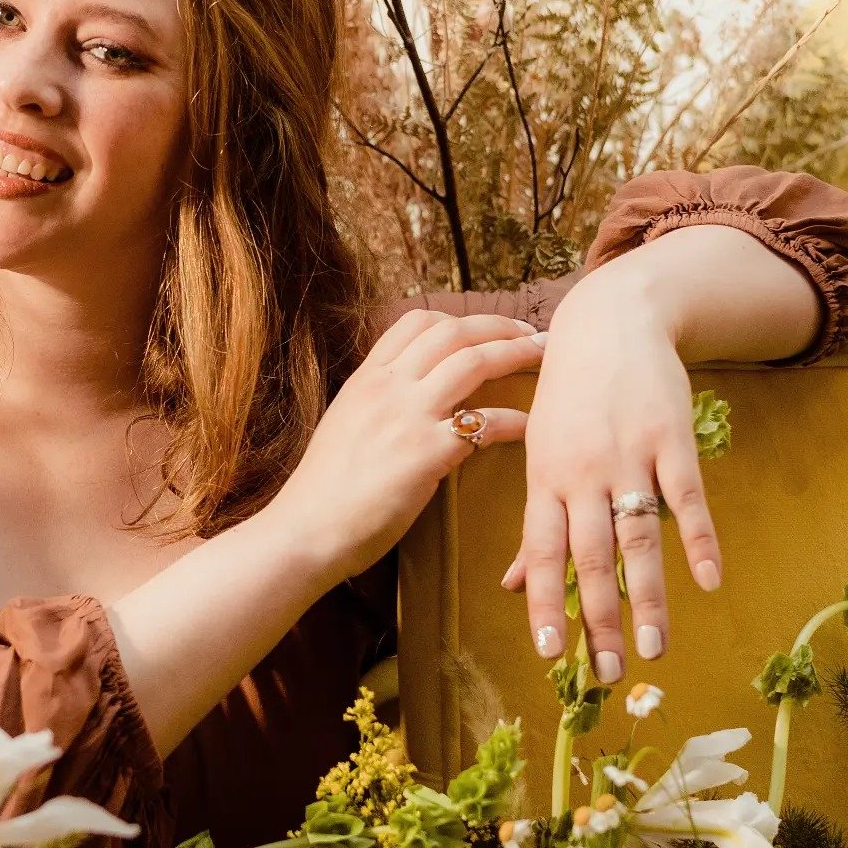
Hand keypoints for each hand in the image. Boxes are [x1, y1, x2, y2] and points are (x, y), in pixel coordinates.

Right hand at [270, 310, 545, 587]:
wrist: (306, 529)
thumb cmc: (323, 490)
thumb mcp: (343, 425)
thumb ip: (375, 405)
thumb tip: (404, 400)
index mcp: (365, 379)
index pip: (415, 323)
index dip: (459, 318)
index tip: (487, 328)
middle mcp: (387, 387)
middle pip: (453, 332)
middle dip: (499, 327)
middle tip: (532, 335)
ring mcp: (407, 416)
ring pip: (473, 362)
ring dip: (515, 355)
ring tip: (542, 360)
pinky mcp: (427, 454)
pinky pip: (485, 423)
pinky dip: (515, 420)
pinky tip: (530, 427)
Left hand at [500, 280, 722, 682]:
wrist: (608, 323)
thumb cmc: (567, 398)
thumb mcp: (539, 454)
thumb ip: (534, 524)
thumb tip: (511, 587)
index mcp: (544, 480)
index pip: (540, 553)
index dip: (544, 605)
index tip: (551, 656)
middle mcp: (581, 474)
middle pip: (590, 557)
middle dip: (598, 620)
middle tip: (610, 673)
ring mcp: (628, 457)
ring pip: (637, 538)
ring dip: (648, 597)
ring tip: (656, 647)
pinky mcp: (671, 440)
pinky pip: (686, 498)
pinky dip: (698, 539)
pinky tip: (710, 581)